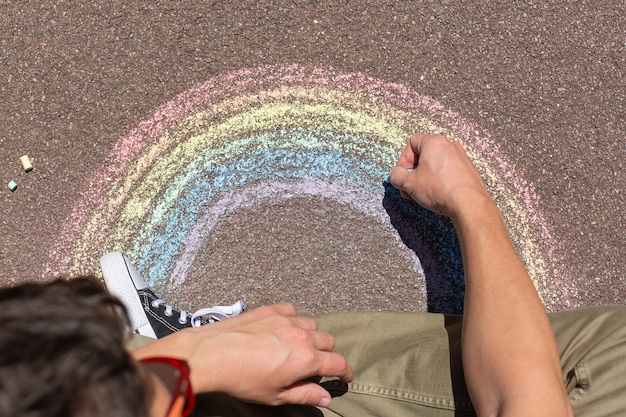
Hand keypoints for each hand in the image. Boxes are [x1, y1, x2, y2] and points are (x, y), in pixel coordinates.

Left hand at [133, 303, 352, 406]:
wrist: (211, 355)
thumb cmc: (242, 380)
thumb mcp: (276, 396)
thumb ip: (305, 395)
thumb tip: (325, 398)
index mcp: (306, 360)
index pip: (339, 363)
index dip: (345, 372)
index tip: (345, 376)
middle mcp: (302, 336)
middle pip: (328, 341)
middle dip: (326, 354)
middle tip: (314, 365)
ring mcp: (286, 319)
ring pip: (312, 323)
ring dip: (310, 335)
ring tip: (297, 346)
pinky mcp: (271, 309)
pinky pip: (293, 310)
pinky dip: (294, 319)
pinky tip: (284, 328)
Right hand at [389, 134, 491, 219]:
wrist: (468, 204)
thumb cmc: (440, 189)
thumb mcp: (409, 184)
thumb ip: (397, 176)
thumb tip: (395, 176)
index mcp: (434, 143)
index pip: (412, 142)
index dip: (404, 159)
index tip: (403, 174)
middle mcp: (450, 146)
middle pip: (425, 154)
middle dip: (414, 171)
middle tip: (410, 187)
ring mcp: (462, 157)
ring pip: (437, 163)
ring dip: (427, 176)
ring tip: (424, 192)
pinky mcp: (469, 170)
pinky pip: (449, 171)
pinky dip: (441, 180)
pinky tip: (439, 194)